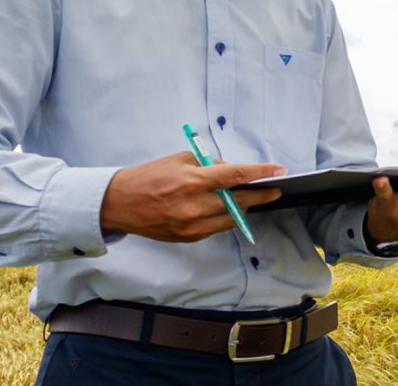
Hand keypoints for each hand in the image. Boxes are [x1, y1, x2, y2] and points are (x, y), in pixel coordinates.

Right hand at [100, 152, 283, 241]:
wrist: (119, 203)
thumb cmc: (150, 176)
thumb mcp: (181, 160)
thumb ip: (210, 165)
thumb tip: (233, 172)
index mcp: (193, 181)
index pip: (236, 176)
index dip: (261, 173)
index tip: (278, 171)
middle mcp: (195, 205)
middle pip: (240, 202)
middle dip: (260, 195)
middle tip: (273, 190)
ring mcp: (192, 225)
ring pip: (232, 218)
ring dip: (243, 208)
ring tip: (249, 198)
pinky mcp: (189, 238)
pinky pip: (217, 228)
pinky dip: (224, 217)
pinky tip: (224, 209)